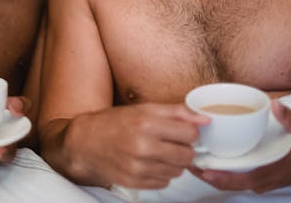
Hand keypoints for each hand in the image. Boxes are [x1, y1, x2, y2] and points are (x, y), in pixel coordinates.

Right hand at [65, 103, 208, 188]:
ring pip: (178, 171)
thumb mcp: (144, 109)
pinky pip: (164, 183)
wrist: (85, 143)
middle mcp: (143, 147)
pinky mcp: (135, 183)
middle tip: (170, 143)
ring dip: (172, 163)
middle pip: (187, 155)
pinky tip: (148, 163)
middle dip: (183, 149)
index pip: (191, 133)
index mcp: (147, 123)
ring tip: (157, 152)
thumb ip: (177, 112)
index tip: (180, 131)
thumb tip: (205, 119)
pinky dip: (160, 174)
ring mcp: (139, 167)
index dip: (189, 132)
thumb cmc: (115, 123)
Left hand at [190, 100, 290, 192]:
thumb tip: (276, 105)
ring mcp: (260, 182)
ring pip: (232, 184)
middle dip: (209, 178)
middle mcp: (264, 181)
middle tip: (188, 165)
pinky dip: (220, 175)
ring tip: (190, 164)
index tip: (205, 171)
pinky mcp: (257, 179)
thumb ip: (290, 119)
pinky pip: (236, 180)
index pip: (245, 179)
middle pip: (232, 185)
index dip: (224, 178)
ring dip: (212, 177)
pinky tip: (206, 164)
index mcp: (273, 172)